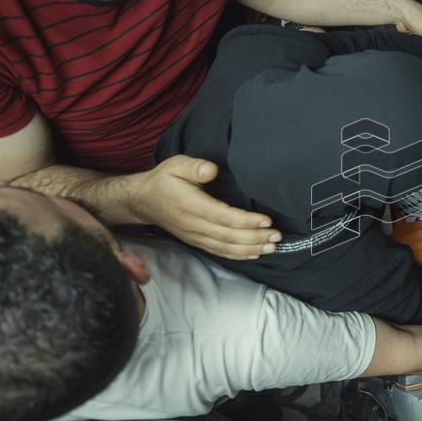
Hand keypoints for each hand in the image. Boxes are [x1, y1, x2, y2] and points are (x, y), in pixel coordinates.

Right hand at [127, 155, 282, 259]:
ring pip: (225, 247)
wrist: (143, 201)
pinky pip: (219, 251)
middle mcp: (193, 225)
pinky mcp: (196, 241)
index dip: (246, 221)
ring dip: (250, 249)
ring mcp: (195, 236)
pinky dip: (238, 255)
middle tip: (277, 236)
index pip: (223, 216)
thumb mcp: (175, 165)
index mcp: (190, 205)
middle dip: (255, 238)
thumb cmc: (163, 180)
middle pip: (228, 236)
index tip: (267, 221)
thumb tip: (212, 170)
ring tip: (272, 247)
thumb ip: (194, 166)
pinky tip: (255, 254)